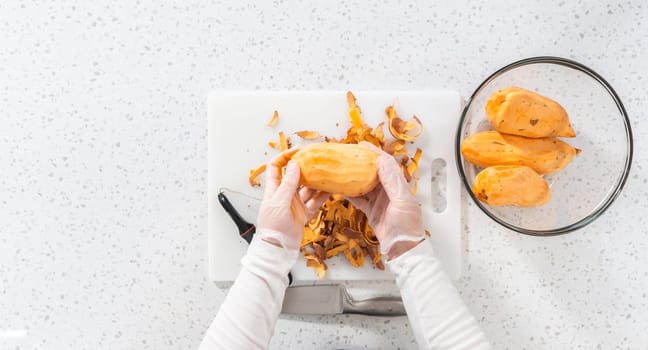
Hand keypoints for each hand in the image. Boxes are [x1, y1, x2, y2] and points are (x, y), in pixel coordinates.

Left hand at [256, 148, 328, 250]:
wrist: (277, 249)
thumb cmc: (272, 227)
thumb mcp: (279, 202)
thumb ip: (288, 184)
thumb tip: (295, 164)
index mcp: (274, 189)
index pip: (276, 167)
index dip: (285, 156)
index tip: (299, 150)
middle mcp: (284, 195)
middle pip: (295, 176)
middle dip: (305, 167)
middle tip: (318, 159)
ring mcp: (295, 205)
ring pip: (308, 188)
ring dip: (317, 181)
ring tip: (327, 172)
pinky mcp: (303, 215)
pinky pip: (315, 202)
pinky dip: (323, 196)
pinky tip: (331, 189)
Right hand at [347, 142, 424, 259]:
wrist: (403, 250)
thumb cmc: (407, 228)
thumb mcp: (401, 202)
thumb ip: (391, 181)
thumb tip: (381, 161)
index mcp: (398, 185)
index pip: (386, 163)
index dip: (374, 153)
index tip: (362, 145)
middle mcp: (388, 190)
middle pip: (372, 171)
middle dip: (360, 162)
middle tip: (347, 155)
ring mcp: (379, 200)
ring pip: (363, 184)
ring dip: (352, 177)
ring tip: (341, 169)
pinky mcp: (371, 210)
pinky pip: (358, 198)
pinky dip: (348, 193)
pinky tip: (339, 188)